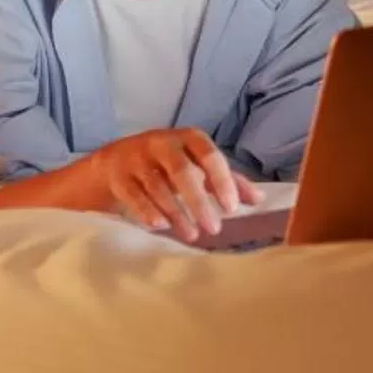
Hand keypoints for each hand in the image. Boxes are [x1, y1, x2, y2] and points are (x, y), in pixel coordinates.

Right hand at [82, 128, 264, 238]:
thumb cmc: (166, 164)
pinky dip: (148, 211)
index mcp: (187, 137)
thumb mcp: (196, 164)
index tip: (232, 208)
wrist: (113, 162)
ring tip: (192, 235)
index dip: (222, 180)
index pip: (209, 154)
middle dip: (198, 201)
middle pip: (181, 170)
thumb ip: (226, 180)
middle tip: (214, 229)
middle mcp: (161, 143)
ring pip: (157, 186)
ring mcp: (136, 158)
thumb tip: (259, 199)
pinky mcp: (118, 176)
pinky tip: (161, 227)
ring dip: (177, 213)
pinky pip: (134, 195)